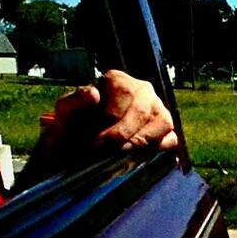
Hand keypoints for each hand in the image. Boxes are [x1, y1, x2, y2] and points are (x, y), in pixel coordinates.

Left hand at [52, 69, 177, 152]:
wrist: (74, 149)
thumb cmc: (72, 127)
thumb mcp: (65, 113)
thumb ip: (74, 101)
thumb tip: (94, 94)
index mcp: (118, 81)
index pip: (124, 91)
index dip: (111, 116)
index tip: (96, 139)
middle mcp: (143, 91)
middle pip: (142, 109)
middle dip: (123, 133)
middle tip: (105, 150)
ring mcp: (157, 111)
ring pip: (162, 122)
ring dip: (142, 140)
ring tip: (122, 154)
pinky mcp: (165, 133)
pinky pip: (171, 139)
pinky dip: (159, 148)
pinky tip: (140, 156)